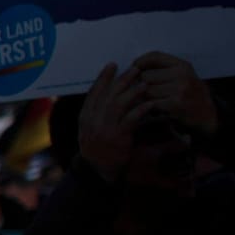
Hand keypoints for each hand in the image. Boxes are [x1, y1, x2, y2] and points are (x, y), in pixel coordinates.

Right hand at [77, 62, 150, 182]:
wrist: (97, 170)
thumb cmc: (97, 147)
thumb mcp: (90, 128)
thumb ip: (96, 112)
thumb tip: (107, 95)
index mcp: (85, 116)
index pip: (93, 92)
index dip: (103, 77)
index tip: (112, 65)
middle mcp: (92, 120)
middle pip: (108, 94)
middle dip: (122, 80)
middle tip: (135, 68)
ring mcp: (104, 128)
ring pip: (119, 104)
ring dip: (133, 91)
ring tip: (144, 83)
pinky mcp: (117, 137)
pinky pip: (131, 119)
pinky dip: (141, 109)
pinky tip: (150, 103)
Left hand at [130, 51, 216, 136]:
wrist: (207, 113)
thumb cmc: (190, 93)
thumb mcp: (182, 75)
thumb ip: (163, 69)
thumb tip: (134, 66)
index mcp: (182, 65)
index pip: (155, 56)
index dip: (140, 61)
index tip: (133, 67)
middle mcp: (181, 74)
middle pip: (145, 75)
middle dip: (140, 84)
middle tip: (143, 90)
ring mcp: (179, 89)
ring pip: (146, 90)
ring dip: (144, 97)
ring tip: (149, 100)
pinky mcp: (175, 104)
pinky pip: (151, 102)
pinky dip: (148, 106)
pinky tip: (152, 108)